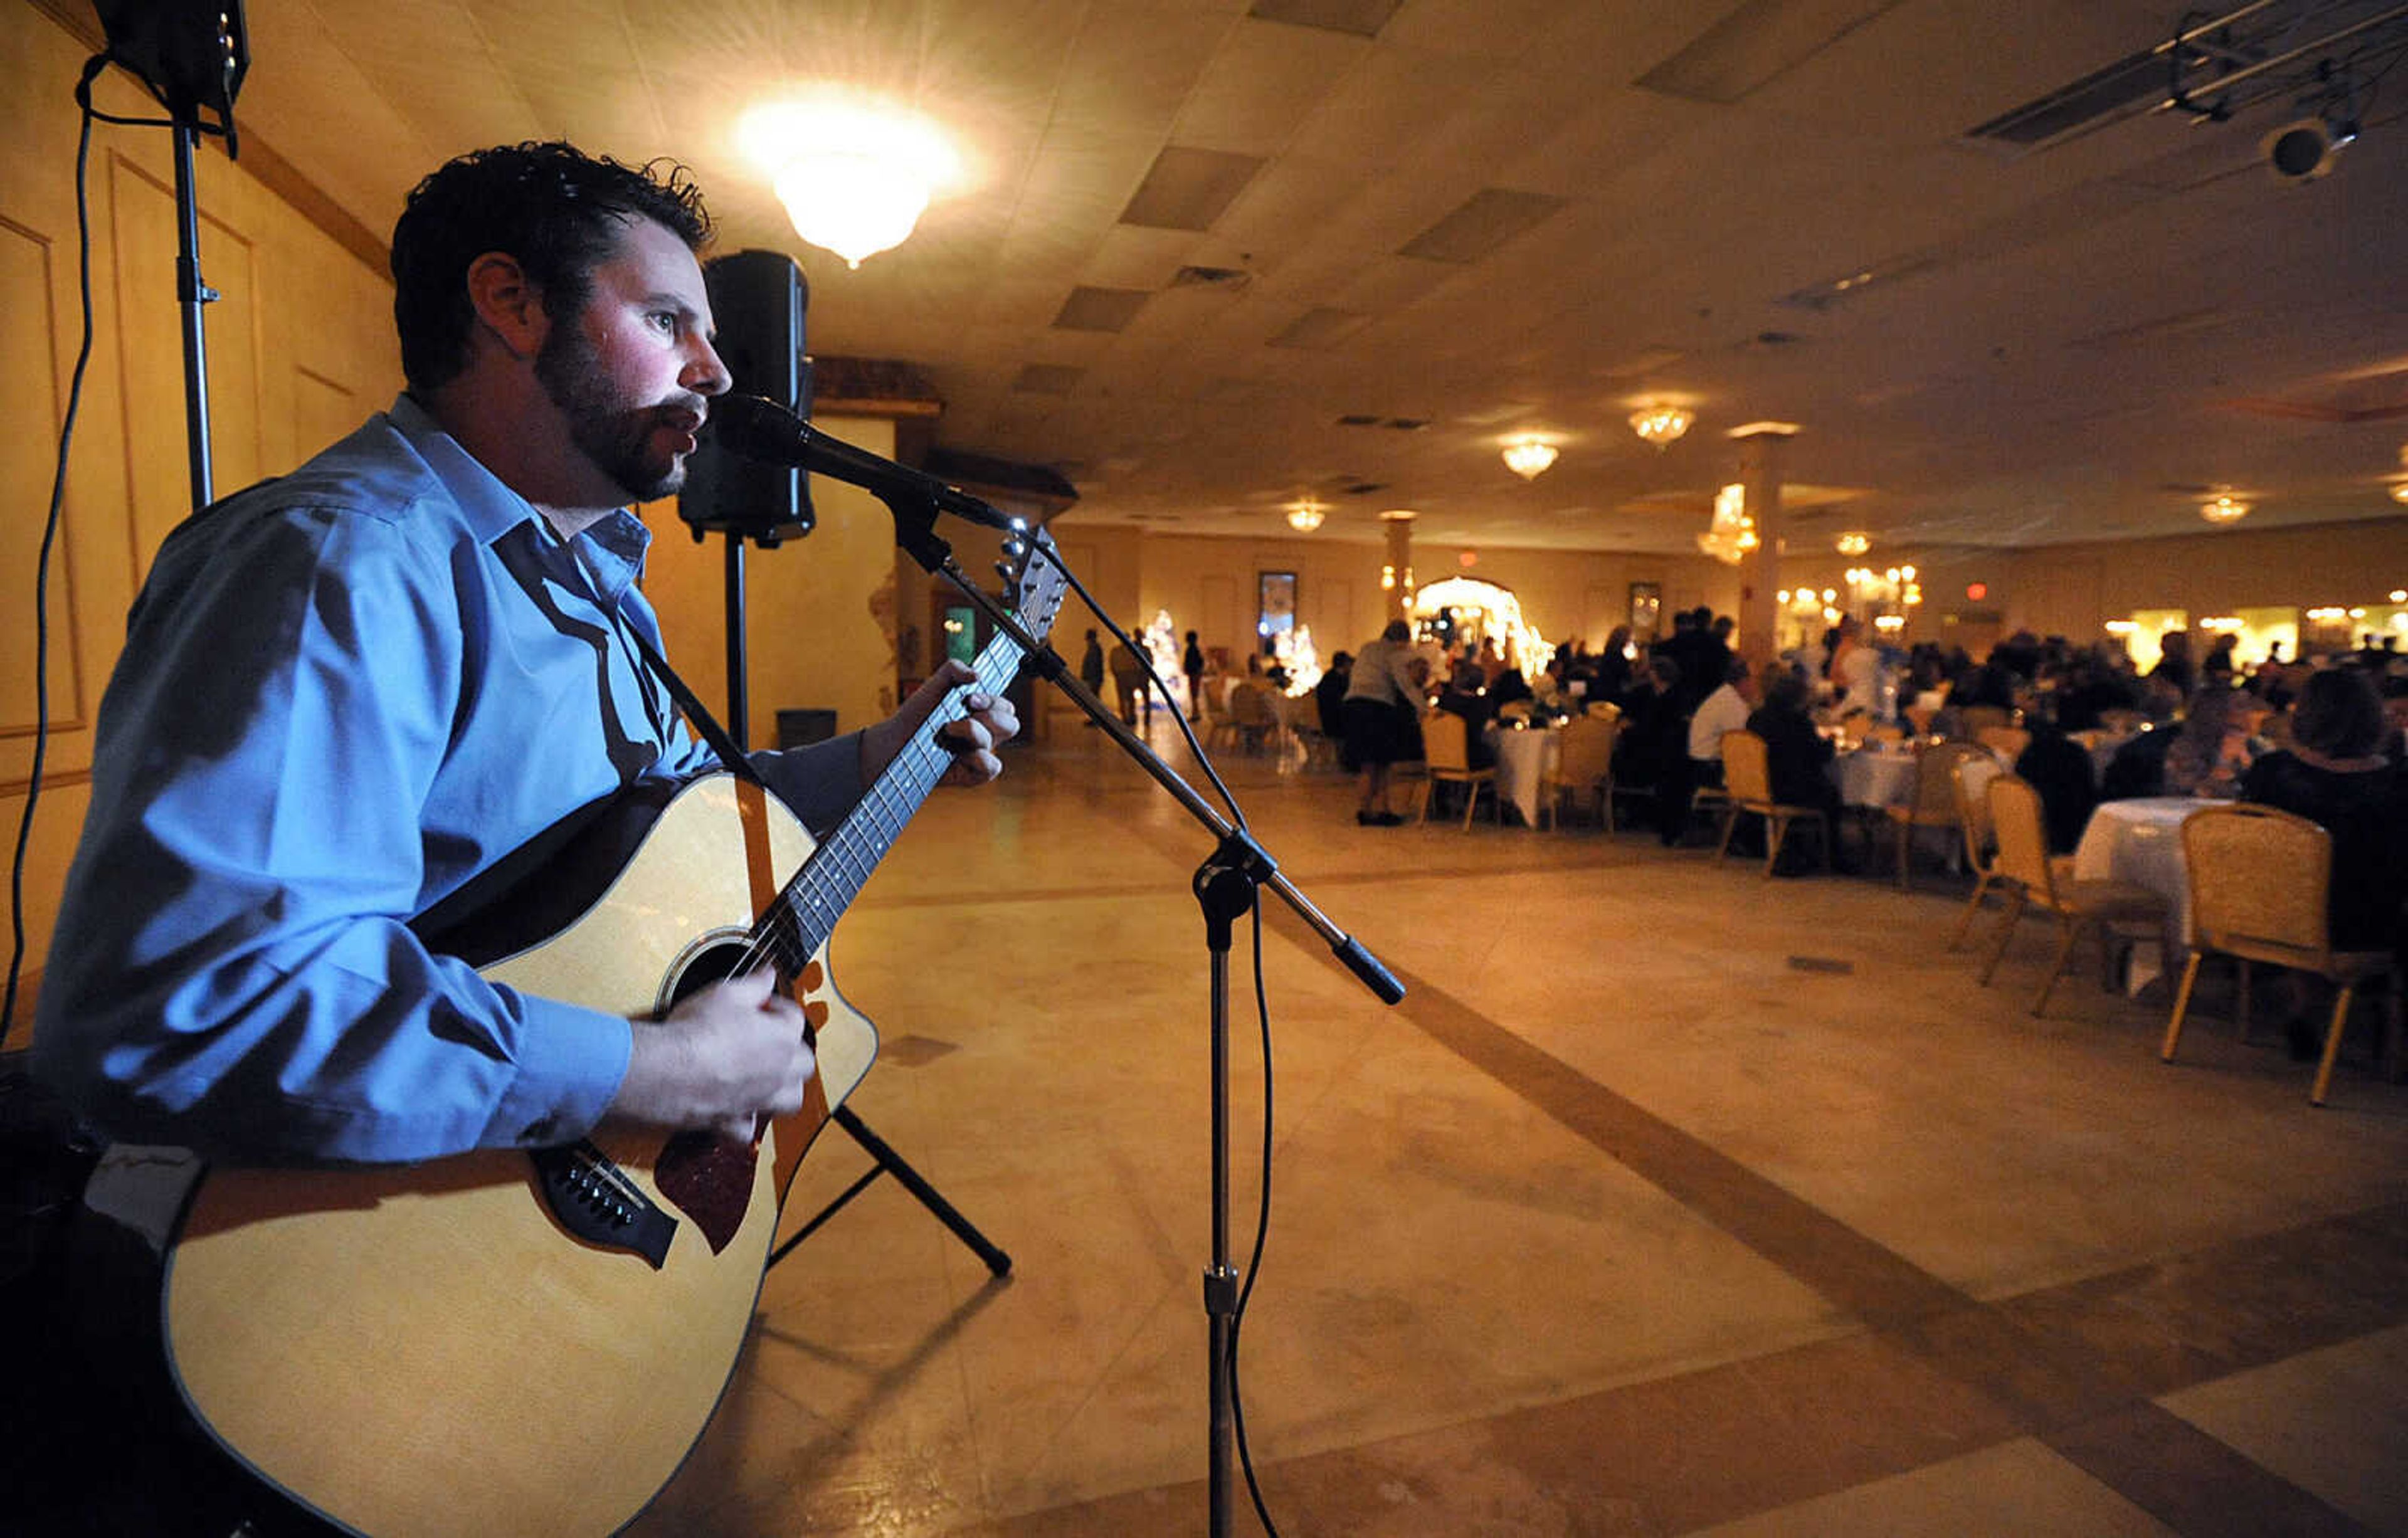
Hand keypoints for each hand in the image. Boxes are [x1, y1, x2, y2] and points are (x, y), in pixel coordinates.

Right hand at [613, 968, 815, 1142]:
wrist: (664, 1071)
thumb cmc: (695, 1031)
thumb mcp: (726, 993)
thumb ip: (754, 984)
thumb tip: (769, 973)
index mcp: (783, 1039)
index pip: (794, 1017)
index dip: (775, 1006)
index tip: (758, 1003)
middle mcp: (779, 1073)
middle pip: (803, 1061)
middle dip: (790, 1048)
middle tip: (765, 1037)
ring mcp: (758, 1100)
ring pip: (790, 1099)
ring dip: (783, 1087)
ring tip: (764, 1074)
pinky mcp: (732, 1122)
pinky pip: (748, 1128)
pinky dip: (745, 1120)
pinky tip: (735, 1109)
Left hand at [860, 659, 1019, 786]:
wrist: (894, 741)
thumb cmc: (917, 715)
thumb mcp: (935, 685)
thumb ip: (955, 669)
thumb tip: (977, 674)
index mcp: (981, 714)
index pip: (1005, 707)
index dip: (993, 700)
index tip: (970, 698)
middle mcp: (983, 735)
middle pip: (1011, 724)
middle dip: (991, 715)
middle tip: (965, 711)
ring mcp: (977, 755)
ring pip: (995, 743)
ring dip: (974, 731)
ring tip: (948, 730)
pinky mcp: (970, 775)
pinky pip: (991, 768)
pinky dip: (979, 758)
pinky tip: (959, 755)